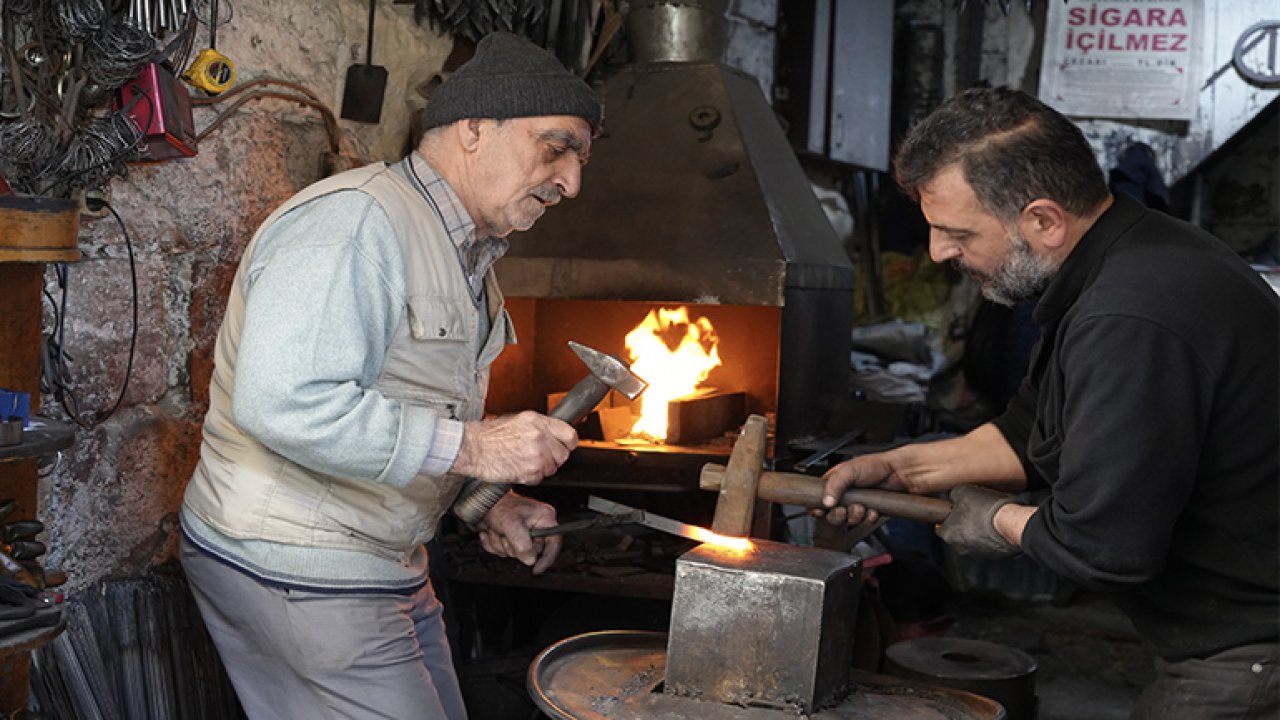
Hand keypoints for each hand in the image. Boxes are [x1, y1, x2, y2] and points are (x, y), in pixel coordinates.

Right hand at [452, 411, 577, 484]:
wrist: (472, 447)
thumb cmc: (488, 435)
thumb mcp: (517, 420)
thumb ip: (539, 427)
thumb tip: (553, 434)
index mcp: (537, 421)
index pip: (570, 434)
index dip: (568, 443)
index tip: (564, 447)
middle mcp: (539, 436)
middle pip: (563, 455)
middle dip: (553, 458)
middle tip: (537, 457)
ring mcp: (536, 455)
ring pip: (552, 468)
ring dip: (541, 469)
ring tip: (524, 462)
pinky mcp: (529, 471)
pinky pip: (539, 479)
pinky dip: (530, 478)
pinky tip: (518, 469)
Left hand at [476, 492, 561, 573]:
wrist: (481, 501)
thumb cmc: (498, 505)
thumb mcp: (512, 525)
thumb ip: (523, 545)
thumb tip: (530, 559)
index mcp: (544, 518)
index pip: (554, 543)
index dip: (547, 559)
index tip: (536, 569)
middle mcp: (536, 525)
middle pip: (531, 551)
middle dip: (513, 547)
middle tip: (505, 535)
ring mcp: (523, 532)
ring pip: (515, 553)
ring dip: (500, 544)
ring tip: (496, 530)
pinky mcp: (510, 536)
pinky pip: (503, 551)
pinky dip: (493, 544)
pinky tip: (491, 531)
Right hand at [814, 453, 902, 525]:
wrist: (899, 473)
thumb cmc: (875, 465)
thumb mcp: (849, 470)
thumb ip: (834, 484)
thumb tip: (825, 501)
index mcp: (835, 483)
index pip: (819, 499)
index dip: (818, 507)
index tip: (819, 511)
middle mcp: (845, 494)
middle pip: (832, 514)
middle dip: (838, 515)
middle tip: (844, 510)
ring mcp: (857, 504)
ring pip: (848, 520)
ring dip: (855, 516)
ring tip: (862, 507)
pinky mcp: (869, 511)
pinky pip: (865, 522)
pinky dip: (868, 518)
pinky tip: (872, 510)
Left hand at [936, 485, 1020, 556]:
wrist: (1011, 522)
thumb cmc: (987, 509)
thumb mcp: (963, 491)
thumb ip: (954, 496)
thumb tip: (955, 497)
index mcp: (949, 534)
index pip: (940, 528)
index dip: (946, 517)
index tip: (951, 512)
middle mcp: (960, 547)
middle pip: (956, 534)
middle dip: (962, 523)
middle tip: (971, 511)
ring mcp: (977, 552)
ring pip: (971, 539)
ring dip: (976, 530)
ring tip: (985, 516)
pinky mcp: (993, 554)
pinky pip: (986, 544)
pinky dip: (989, 536)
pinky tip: (995, 525)